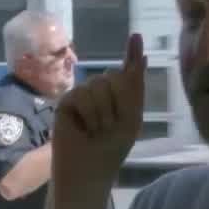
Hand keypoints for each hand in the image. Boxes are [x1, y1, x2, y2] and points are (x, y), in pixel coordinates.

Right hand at [51, 34, 145, 198]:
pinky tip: (84, 128)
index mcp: (120, 97)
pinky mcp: (66, 101)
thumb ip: (134, 87)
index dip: (131, 53)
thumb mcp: (131, 118)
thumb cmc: (111, 150)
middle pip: (115, 76)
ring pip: (99, 85)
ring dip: (104, 113)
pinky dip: (88, 114)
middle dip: (118, 102)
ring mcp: (82, 94)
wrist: (88, 171)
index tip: (136, 36)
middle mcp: (101, 91)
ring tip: (97, 130)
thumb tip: (142, 56)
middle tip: (111, 127)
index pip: (126, 71)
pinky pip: (82, 94)